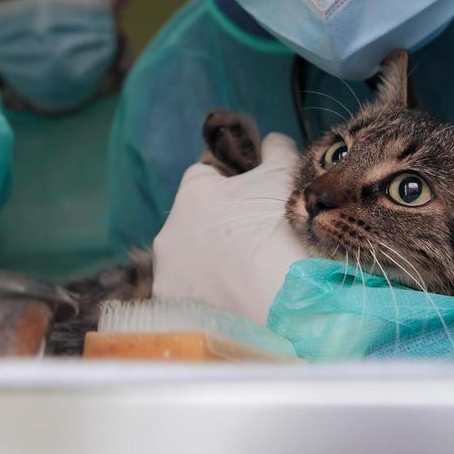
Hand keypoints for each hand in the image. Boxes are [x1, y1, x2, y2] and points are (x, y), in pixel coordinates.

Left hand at [151, 132, 307, 323]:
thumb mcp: (285, 175)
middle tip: (258, 242)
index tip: (254, 199)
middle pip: (196, 222)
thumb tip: (270, 141)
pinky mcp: (174, 311)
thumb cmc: (280, 230)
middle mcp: (169, 233)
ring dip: (214, 266)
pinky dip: (212, 298)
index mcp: (191, 194)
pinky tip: (240, 302)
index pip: (205, 176)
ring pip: (192, 263)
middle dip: (222, 228)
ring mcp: (168, 276)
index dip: (231, 183)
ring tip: (251, 277)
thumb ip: (275, 150)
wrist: (282, 303)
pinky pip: (192, 297)